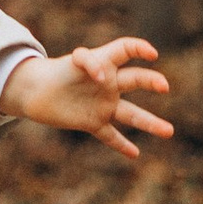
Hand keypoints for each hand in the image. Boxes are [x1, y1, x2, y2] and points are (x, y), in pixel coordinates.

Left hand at [0, 37, 174, 162]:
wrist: (34, 91)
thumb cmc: (54, 71)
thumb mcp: (71, 61)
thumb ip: (87, 61)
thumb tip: (101, 74)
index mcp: (103, 62)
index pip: (125, 50)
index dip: (139, 48)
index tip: (151, 54)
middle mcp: (108, 84)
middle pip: (134, 80)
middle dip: (150, 81)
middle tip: (164, 86)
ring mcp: (102, 105)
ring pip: (131, 114)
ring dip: (149, 123)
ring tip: (169, 131)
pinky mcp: (92, 122)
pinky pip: (110, 135)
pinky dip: (121, 145)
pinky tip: (135, 154)